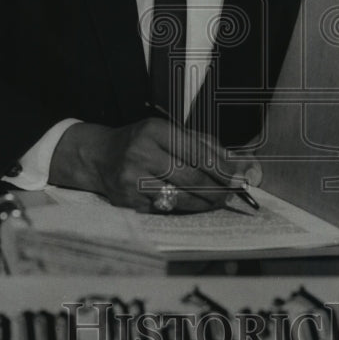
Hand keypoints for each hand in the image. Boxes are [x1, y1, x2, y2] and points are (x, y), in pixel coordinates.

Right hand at [50, 119, 261, 213]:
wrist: (98, 156)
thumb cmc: (141, 142)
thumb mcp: (170, 133)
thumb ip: (205, 146)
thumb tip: (240, 165)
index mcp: (155, 130)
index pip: (197, 152)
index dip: (222, 169)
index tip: (240, 179)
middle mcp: (141, 152)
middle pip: (190, 177)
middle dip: (216, 189)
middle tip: (231, 195)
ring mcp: (131, 178)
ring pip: (179, 197)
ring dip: (203, 203)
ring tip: (216, 202)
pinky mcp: (127, 201)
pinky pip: (163, 209)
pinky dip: (182, 209)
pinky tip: (192, 206)